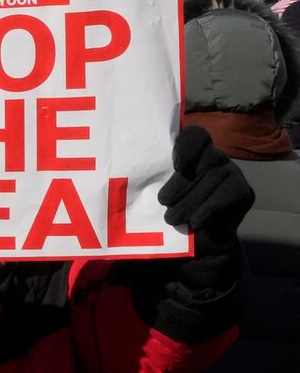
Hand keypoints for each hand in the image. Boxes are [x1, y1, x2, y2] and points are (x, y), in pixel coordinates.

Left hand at [159, 126, 254, 245]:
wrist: (200, 237)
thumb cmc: (172, 206)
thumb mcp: (159, 187)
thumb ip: (152, 175)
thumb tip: (129, 170)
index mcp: (192, 148)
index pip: (195, 135)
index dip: (187, 146)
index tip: (177, 166)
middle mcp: (214, 155)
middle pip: (204, 159)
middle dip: (181, 183)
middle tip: (163, 202)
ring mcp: (231, 171)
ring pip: (213, 178)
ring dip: (190, 200)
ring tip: (172, 218)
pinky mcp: (244, 190)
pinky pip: (227, 195)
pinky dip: (208, 209)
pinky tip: (194, 222)